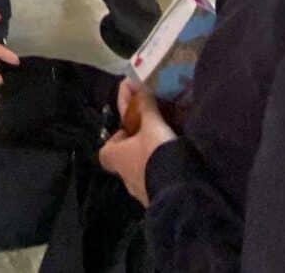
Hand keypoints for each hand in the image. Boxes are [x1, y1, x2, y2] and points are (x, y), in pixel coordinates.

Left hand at [98, 78, 174, 204]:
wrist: (178, 191)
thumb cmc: (157, 153)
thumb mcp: (153, 124)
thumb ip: (146, 106)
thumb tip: (138, 84)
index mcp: (117, 158)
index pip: (105, 151)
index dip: (116, 139)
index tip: (130, 129)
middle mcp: (125, 177)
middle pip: (125, 160)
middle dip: (136, 147)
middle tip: (153, 134)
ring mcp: (141, 191)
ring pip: (141, 172)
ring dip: (151, 160)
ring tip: (168, 147)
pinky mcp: (158, 199)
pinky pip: (156, 183)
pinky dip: (163, 172)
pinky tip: (176, 163)